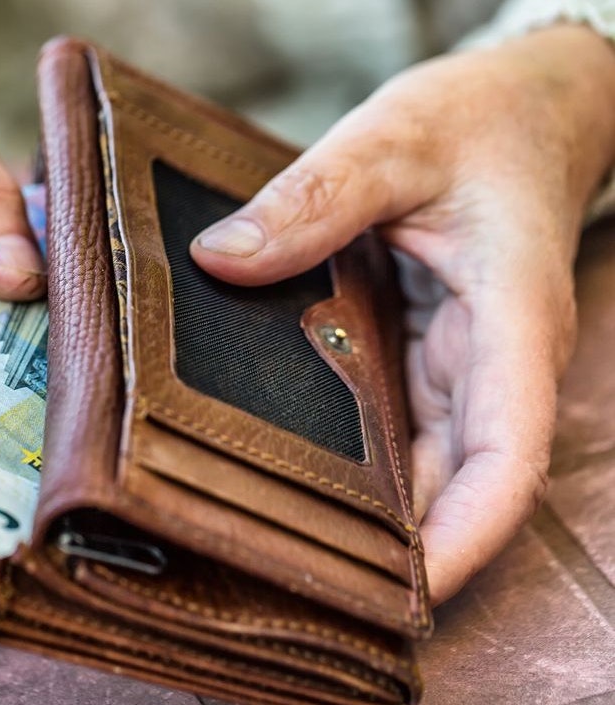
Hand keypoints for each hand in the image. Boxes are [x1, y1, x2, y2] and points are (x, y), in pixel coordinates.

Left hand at [190, 25, 614, 603]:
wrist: (525, 106)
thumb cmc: (481, 119)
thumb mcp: (392, 141)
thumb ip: (311, 199)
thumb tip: (222, 259)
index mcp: (510, 320)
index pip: (507, 455)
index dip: (465, 535)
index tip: (408, 593)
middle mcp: (494, 360)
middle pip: (463, 484)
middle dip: (404, 550)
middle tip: (306, 589)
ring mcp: (462, 365)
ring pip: (431, 467)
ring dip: (379, 518)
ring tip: (288, 555)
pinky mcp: (430, 357)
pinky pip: (402, 430)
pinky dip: (363, 467)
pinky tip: (298, 486)